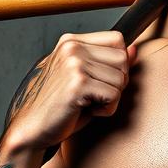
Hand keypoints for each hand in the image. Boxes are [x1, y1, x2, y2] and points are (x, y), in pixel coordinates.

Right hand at [4, 30, 137, 150]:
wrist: (33, 127)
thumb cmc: (60, 105)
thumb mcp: (87, 79)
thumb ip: (109, 63)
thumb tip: (134, 49)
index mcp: (71, 41)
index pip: (117, 39)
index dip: (118, 64)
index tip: (101, 80)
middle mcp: (72, 47)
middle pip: (123, 59)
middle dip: (117, 83)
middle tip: (96, 95)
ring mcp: (74, 64)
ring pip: (121, 79)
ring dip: (111, 99)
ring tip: (89, 103)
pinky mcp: (78, 83)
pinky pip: (114, 95)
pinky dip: (107, 110)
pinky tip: (87, 110)